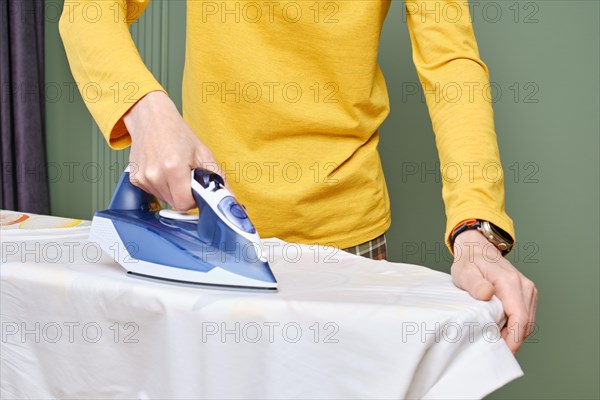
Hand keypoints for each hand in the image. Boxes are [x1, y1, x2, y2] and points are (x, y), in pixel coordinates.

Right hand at [124, 91, 230, 209]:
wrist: (151, 118)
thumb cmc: (177, 133)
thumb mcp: (203, 153)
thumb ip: (218, 179)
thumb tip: (229, 198)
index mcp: (173, 167)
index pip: (185, 204)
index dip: (194, 200)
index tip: (196, 190)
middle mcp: (155, 174)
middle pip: (175, 203)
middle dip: (184, 194)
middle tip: (187, 176)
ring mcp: (143, 177)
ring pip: (165, 199)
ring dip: (173, 191)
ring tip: (174, 171)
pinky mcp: (135, 179)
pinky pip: (154, 193)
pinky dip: (161, 186)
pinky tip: (163, 170)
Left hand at [450, 230, 537, 353]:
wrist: (478, 248)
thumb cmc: (469, 261)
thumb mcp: (464, 272)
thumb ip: (474, 284)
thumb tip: (487, 293)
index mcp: (510, 282)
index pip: (519, 318)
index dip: (513, 338)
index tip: (504, 352)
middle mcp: (524, 286)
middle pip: (525, 324)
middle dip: (511, 339)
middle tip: (491, 347)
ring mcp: (528, 290)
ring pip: (527, 322)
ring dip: (513, 333)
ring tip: (493, 336)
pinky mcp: (527, 294)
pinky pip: (525, 316)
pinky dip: (514, 325)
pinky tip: (499, 326)